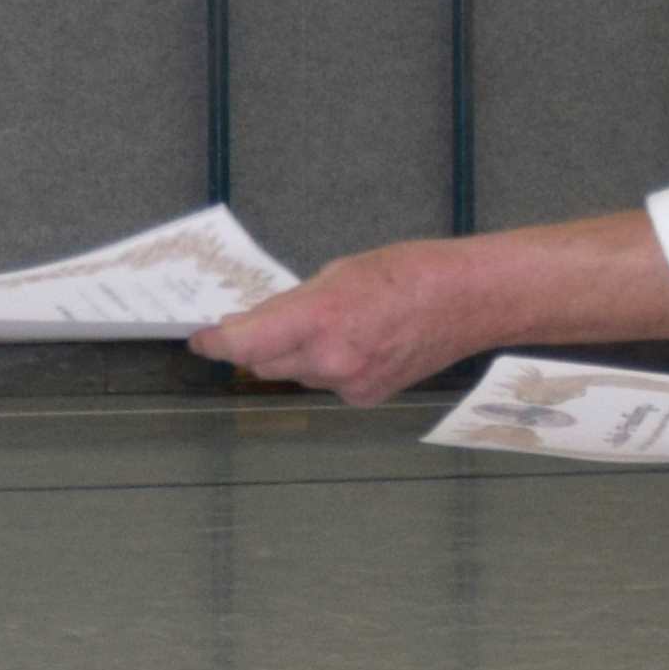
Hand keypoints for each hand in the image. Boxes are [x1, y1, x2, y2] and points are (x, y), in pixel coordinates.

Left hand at [198, 242, 491, 404]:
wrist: (467, 301)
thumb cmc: (409, 272)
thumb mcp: (338, 272)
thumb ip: (293, 303)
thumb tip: (258, 322)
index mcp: (319, 318)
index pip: (245, 344)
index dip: (215, 343)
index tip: (201, 339)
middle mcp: (331, 359)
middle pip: (265, 363)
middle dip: (258, 344)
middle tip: (263, 321)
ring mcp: (349, 384)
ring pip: (297, 374)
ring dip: (296, 354)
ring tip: (334, 324)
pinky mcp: (366, 397)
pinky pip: (327, 384)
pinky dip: (328, 366)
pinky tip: (358, 343)